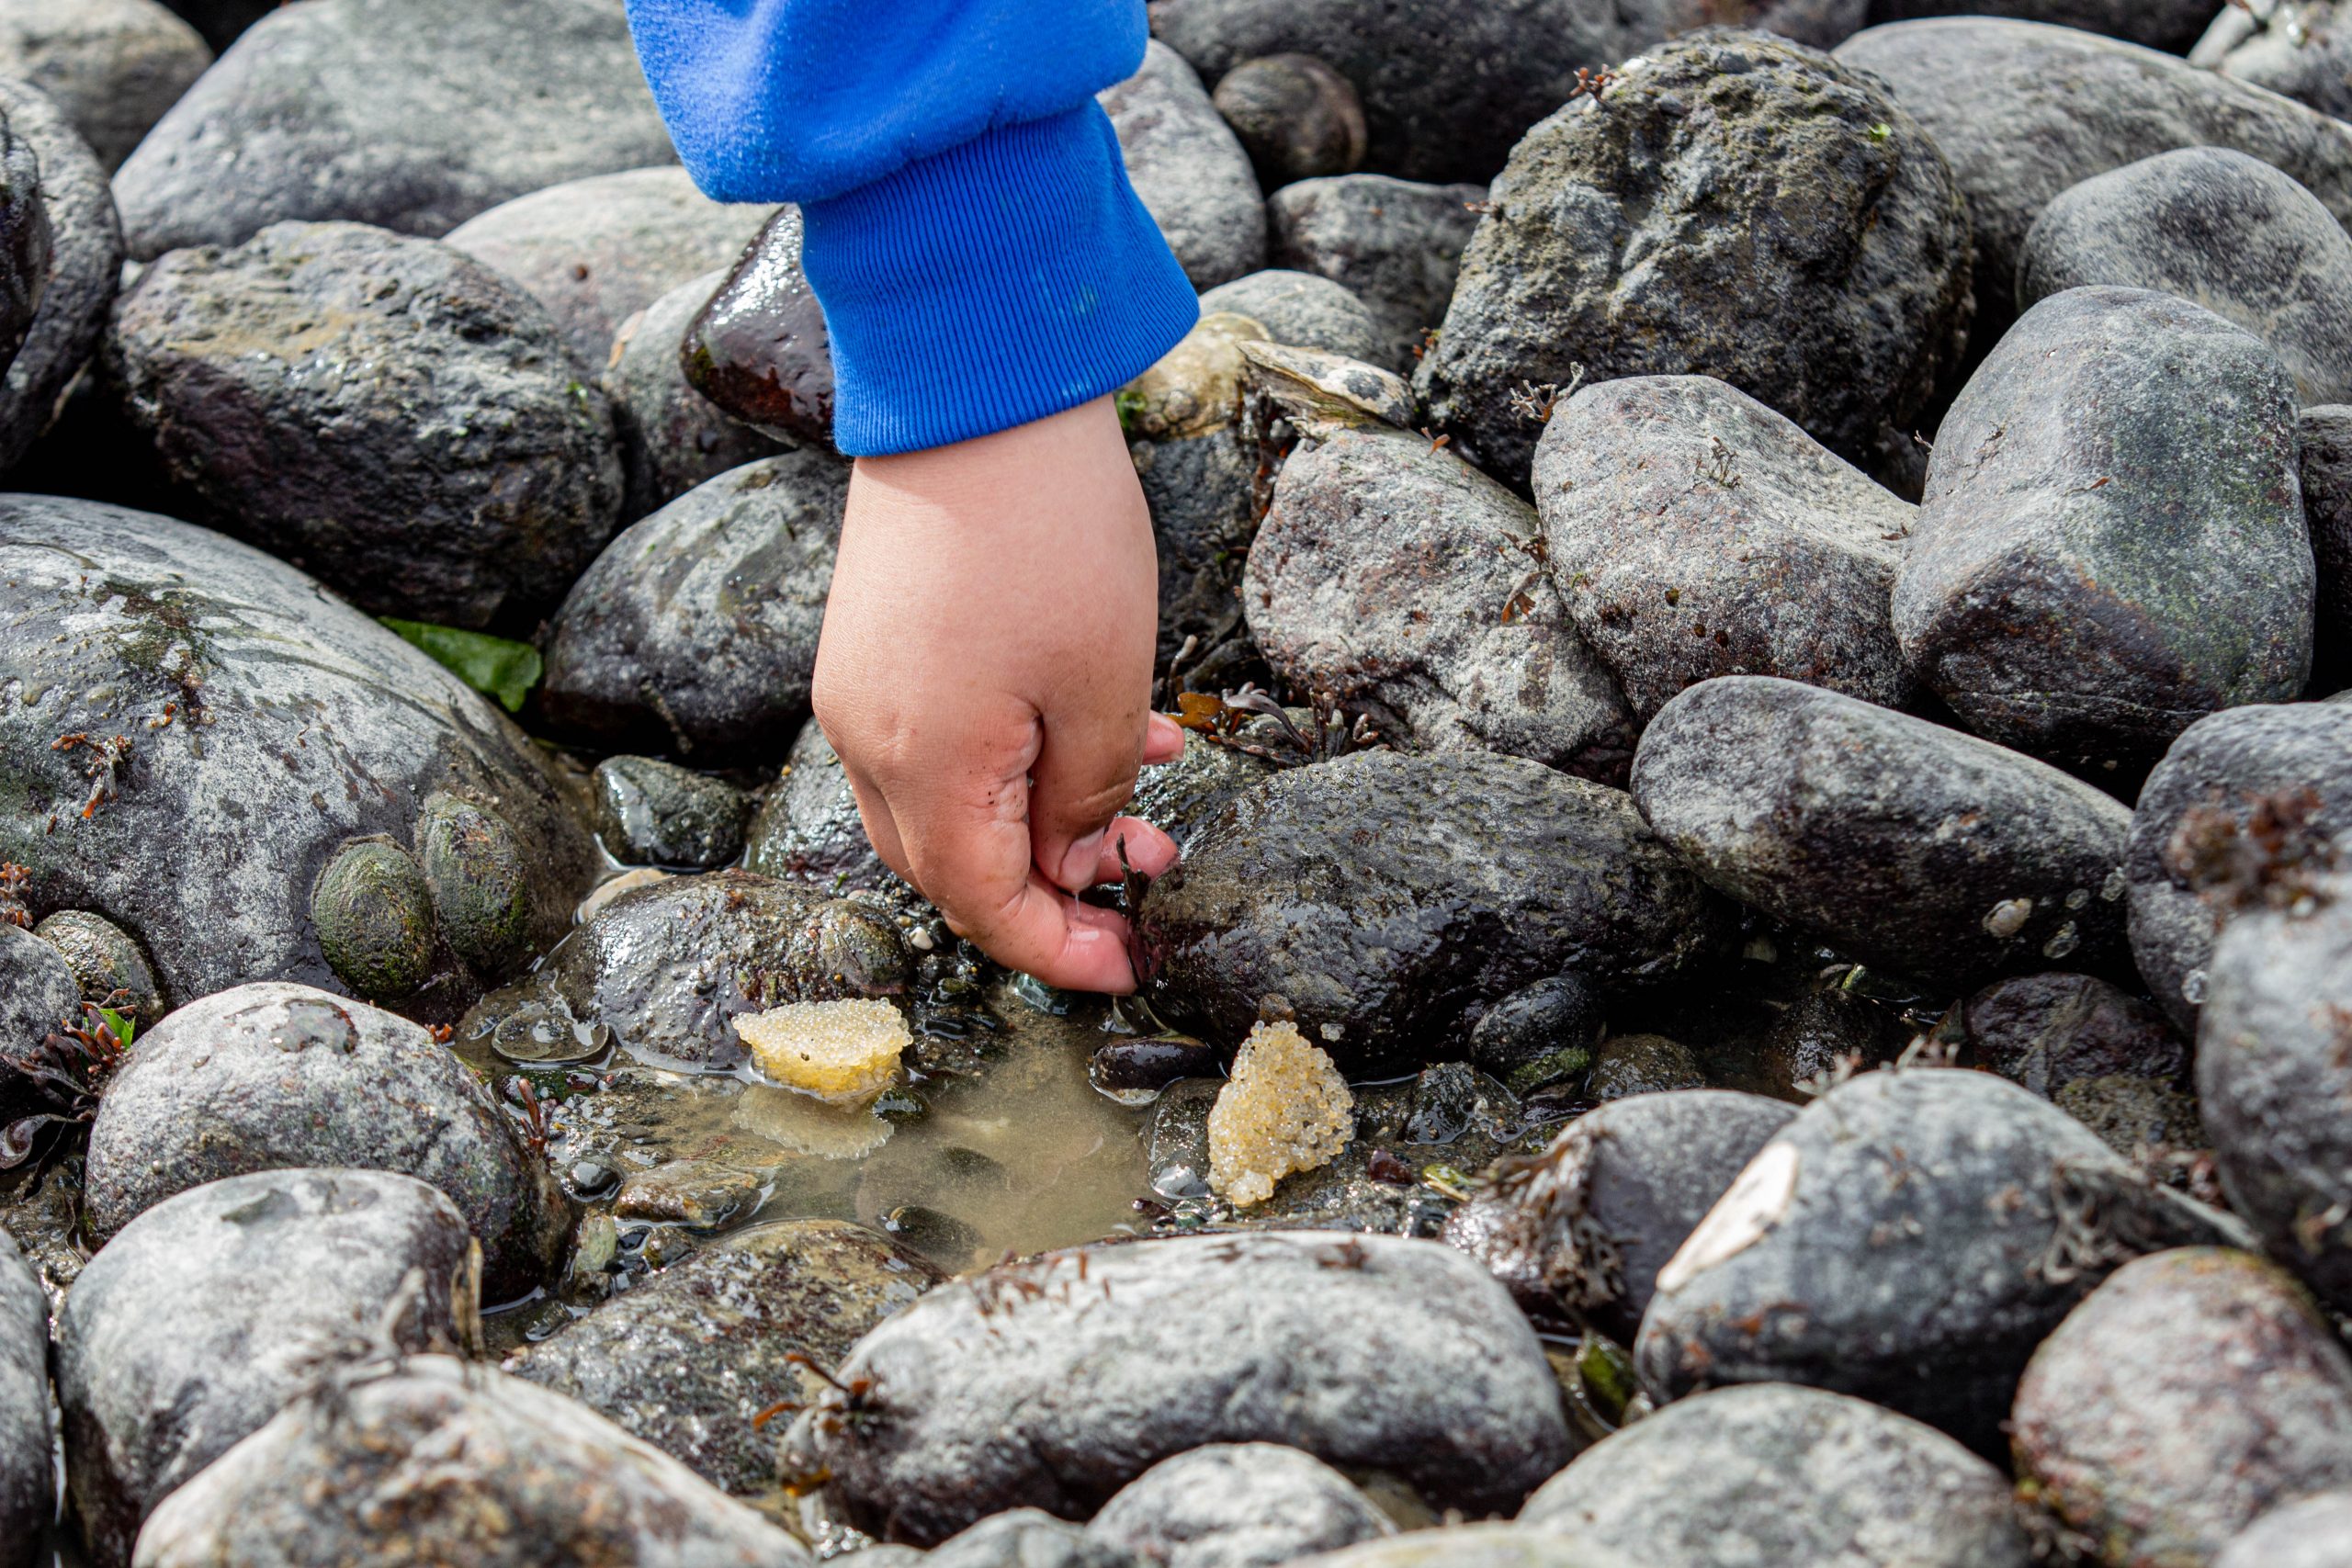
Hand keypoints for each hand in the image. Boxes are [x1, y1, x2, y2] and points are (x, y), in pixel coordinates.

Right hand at [812, 396, 1183, 992]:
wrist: (973, 384)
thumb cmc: (1050, 531)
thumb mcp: (1103, 686)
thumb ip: (1085, 800)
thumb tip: (1067, 862)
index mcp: (921, 769)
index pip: (985, 909)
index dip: (1061, 952)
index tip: (1134, 964)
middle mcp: (866, 742)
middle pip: (954, 869)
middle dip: (1056, 891)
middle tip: (1149, 877)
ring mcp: (858, 688)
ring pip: (948, 806)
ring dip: (1041, 823)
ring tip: (1144, 798)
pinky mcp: (873, 644)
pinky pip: (937, 742)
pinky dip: (1013, 761)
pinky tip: (1099, 731)